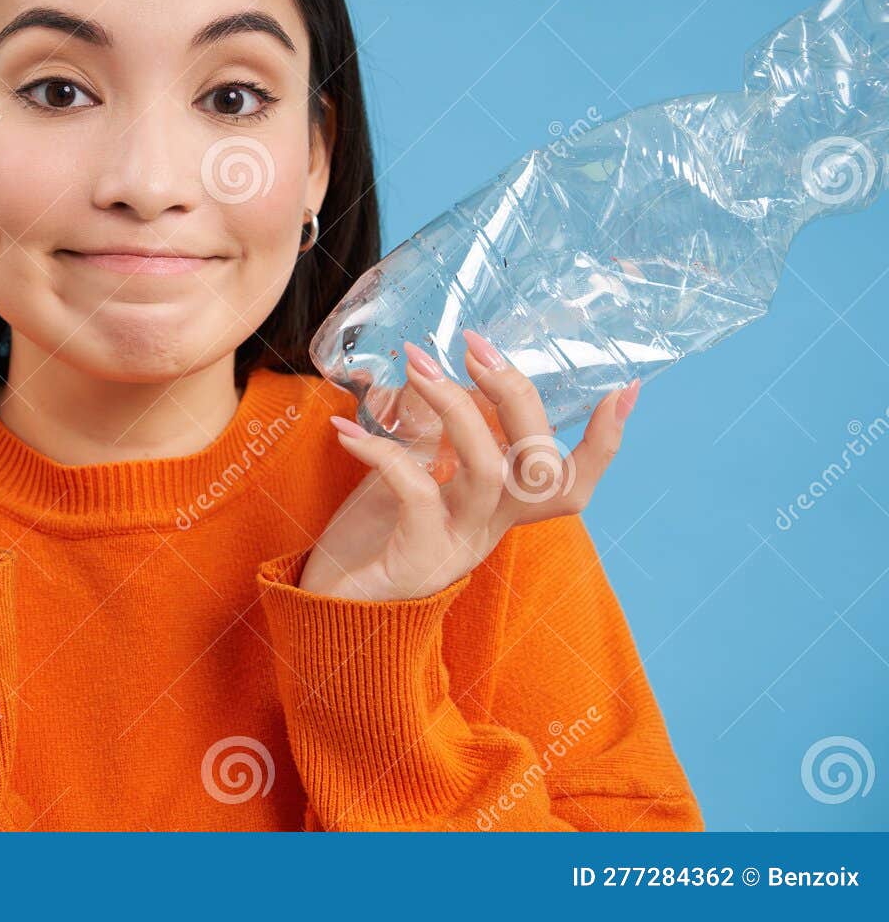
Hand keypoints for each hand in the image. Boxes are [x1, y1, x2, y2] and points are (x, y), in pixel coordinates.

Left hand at [300, 328, 637, 602]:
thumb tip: (430, 367)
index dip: (604, 442)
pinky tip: (346, 431)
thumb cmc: (369, 540)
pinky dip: (382, 453)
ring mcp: (459, 547)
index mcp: (498, 509)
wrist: (327, 608)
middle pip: (537, 465)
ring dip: (455, 408)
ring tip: (418, 366)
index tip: (627, 387)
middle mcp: (490, 529)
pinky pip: (417, 492)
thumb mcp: (405, 473)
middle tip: (476, 346)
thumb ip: (427, 432)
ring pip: (486, 471)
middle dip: (515, 395)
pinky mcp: (419, 561)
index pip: (571, 480)